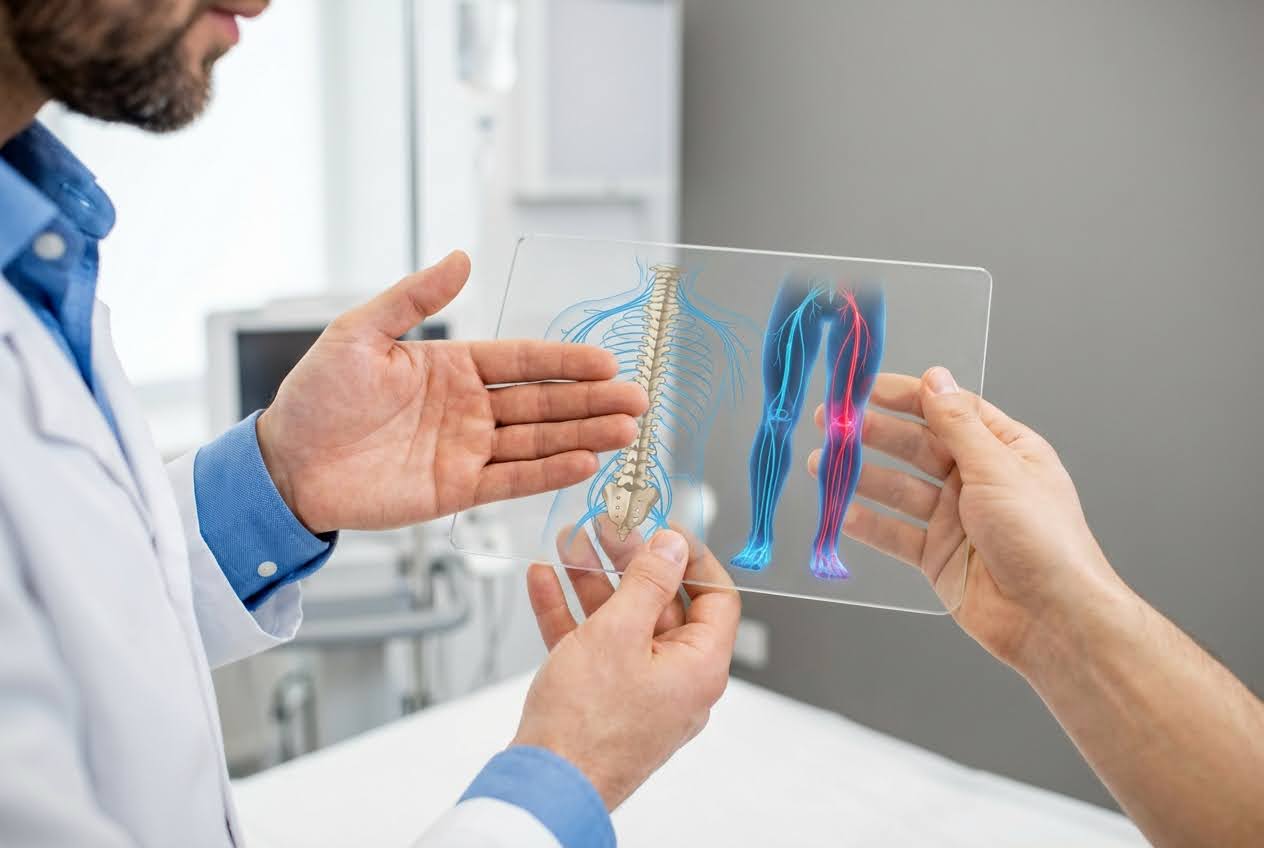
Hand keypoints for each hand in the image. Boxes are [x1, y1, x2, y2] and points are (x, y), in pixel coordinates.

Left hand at [255, 251, 647, 532]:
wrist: (286, 464)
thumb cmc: (316, 396)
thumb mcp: (359, 333)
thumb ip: (413, 299)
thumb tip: (461, 258)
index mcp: (452, 367)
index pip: (522, 360)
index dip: (564, 360)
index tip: (605, 361)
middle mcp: (469, 408)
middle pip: (543, 402)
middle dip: (591, 400)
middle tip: (637, 399)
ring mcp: (467, 450)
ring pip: (538, 441)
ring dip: (583, 435)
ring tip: (626, 431)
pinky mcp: (458, 490)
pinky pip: (512, 480)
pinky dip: (549, 473)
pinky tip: (584, 463)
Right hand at [514, 520, 740, 808]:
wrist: (543, 786)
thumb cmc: (586, 725)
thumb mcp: (619, 632)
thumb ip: (647, 581)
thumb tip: (672, 546)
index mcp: (700, 667)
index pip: (716, 598)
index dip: (691, 556)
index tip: (663, 528)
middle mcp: (676, 681)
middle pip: (661, 603)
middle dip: (628, 561)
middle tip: (606, 527)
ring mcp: (638, 691)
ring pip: (621, 621)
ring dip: (593, 580)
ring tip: (569, 543)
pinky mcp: (602, 701)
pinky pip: (593, 646)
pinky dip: (571, 613)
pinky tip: (546, 582)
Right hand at [809, 367, 1128, 670]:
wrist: (1051, 617)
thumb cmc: (1044, 539)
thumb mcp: (998, 468)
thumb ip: (958, 425)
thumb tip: (936, 379)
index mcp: (1003, 450)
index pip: (947, 410)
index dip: (906, 396)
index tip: (864, 388)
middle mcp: (977, 480)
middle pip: (916, 447)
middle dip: (874, 434)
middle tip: (832, 424)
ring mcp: (955, 519)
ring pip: (899, 489)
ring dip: (861, 476)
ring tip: (822, 464)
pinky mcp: (937, 556)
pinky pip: (895, 533)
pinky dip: (868, 523)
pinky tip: (841, 513)